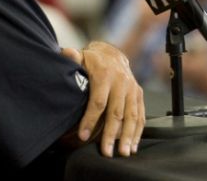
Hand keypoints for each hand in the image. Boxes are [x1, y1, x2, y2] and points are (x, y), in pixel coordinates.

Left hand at [61, 42, 144, 156]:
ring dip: (127, 136)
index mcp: (105, 75)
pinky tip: (132, 145)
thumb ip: (72, 58)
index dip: (90, 119)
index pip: (98, 101)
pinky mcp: (139, 95)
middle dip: (110, 134)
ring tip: (122, 153)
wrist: (112, 54)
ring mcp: (132, 89)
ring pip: (131, 116)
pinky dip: (138, 132)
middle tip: (106, 152)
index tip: (83, 136)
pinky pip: (140, 115)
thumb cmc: (93, 61)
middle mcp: (121, 82)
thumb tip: (66, 54)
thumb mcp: (81, 56)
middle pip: (116, 113)